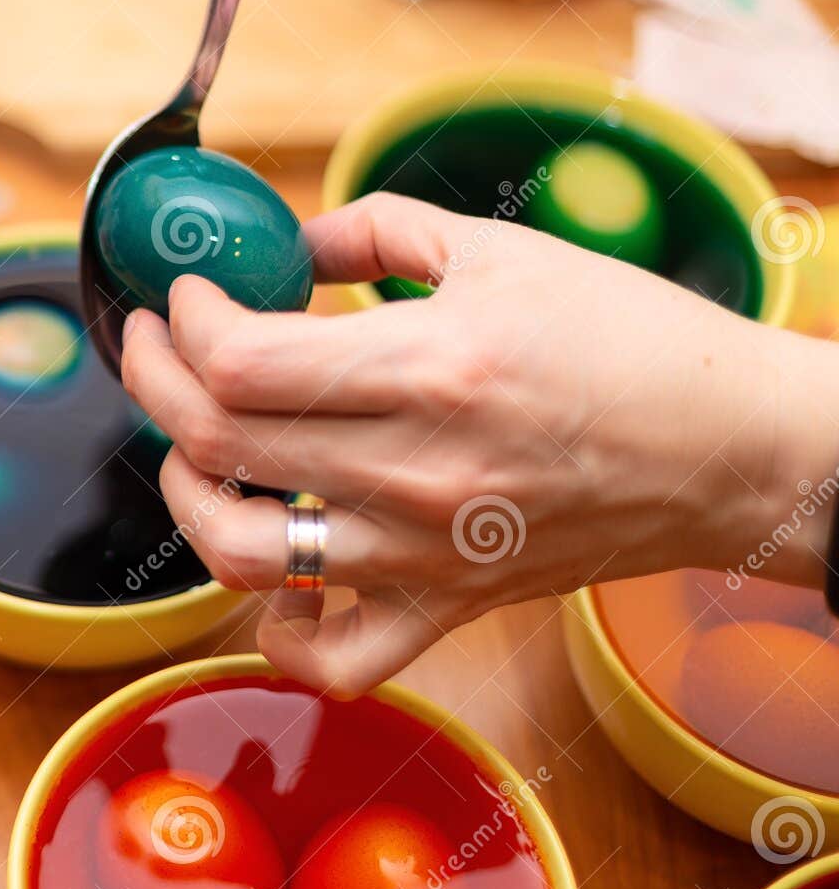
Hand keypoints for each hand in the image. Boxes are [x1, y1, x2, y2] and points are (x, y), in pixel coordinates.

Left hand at [121, 191, 838, 695]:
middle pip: (219, 442)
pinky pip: (333, 657)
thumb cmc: (630, 342)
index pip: (243, 362)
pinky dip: (277, 631)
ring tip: (192, 450)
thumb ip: (379, 231)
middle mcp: (415, 472)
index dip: (190, 322)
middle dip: (157, 380)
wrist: (732, 451)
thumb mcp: (503, 250)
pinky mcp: (446, 607)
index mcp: (431, 370)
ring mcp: (424, 554)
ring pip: (242, 553)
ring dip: (187, 496)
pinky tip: (272, 579)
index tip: (191, 295)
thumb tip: (292, 240)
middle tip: (157, 344)